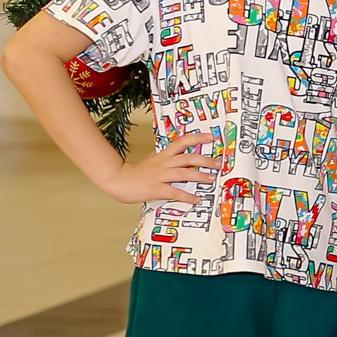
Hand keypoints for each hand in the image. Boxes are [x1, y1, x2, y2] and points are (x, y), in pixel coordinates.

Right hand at [100, 133, 218, 205]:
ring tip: (212, 179)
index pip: (182, 142)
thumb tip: (180, 158)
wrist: (117, 179)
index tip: (212, 136)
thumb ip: (166, 159)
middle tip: (219, 163)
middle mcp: (164, 163)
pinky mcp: (156, 188)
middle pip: (188, 157)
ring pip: (184, 173)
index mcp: (164, 155)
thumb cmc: (136, 173)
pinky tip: (196, 199)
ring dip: (200, 176)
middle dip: (205, 160)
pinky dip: (187, 196)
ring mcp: (160, 175)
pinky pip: (175, 192)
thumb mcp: (153, 161)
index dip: (197, 138)